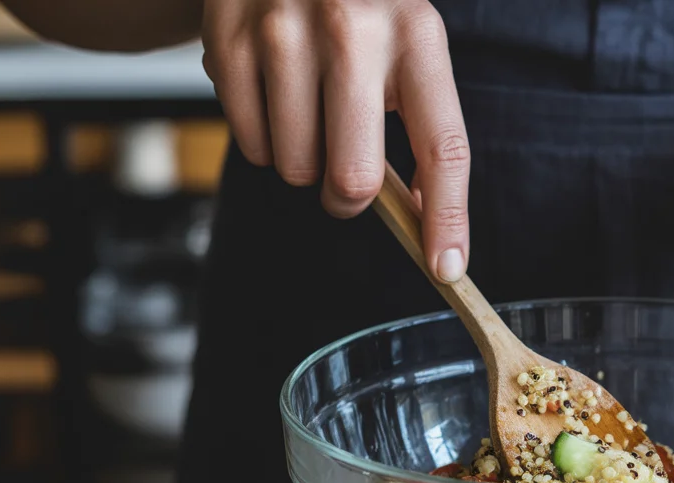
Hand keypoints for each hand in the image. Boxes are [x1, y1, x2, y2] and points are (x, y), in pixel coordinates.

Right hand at [201, 0, 469, 280]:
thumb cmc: (360, 12)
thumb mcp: (407, 48)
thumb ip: (420, 126)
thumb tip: (423, 219)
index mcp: (416, 35)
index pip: (443, 147)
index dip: (446, 216)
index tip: (445, 266)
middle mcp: (352, 28)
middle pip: (353, 177)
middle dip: (349, 199)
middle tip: (346, 178)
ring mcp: (283, 30)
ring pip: (297, 168)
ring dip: (304, 164)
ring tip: (308, 112)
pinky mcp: (227, 38)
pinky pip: (249, 144)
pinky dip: (263, 140)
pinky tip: (273, 93)